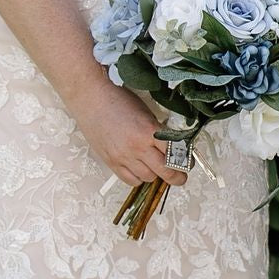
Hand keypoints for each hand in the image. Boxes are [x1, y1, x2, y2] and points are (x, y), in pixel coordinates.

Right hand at [72, 81, 188, 188]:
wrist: (91, 97)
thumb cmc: (117, 100)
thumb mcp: (146, 112)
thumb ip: (158, 131)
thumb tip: (172, 147)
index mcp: (149, 131)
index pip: (175, 153)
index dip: (185, 162)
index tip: (187, 163)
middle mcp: (137, 147)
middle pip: (165, 171)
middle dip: (177, 177)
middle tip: (180, 176)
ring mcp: (123, 156)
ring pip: (149, 178)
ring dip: (155, 175)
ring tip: (155, 167)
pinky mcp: (112, 162)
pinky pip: (131, 180)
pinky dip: (138, 178)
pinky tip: (139, 169)